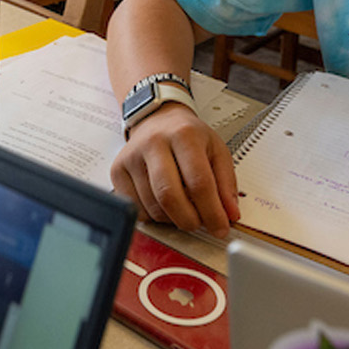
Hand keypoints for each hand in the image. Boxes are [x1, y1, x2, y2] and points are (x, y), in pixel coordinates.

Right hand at [110, 105, 241, 237]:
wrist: (157, 119)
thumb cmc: (187, 136)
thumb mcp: (216, 150)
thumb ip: (226, 183)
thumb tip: (230, 214)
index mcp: (184, 135)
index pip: (199, 182)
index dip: (212, 211)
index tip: (220, 228)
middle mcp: (154, 143)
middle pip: (169, 196)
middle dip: (188, 220)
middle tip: (199, 225)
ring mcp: (132, 157)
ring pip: (152, 206)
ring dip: (172, 218)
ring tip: (183, 209)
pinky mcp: (118, 171)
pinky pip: (136, 208)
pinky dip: (153, 216)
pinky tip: (163, 204)